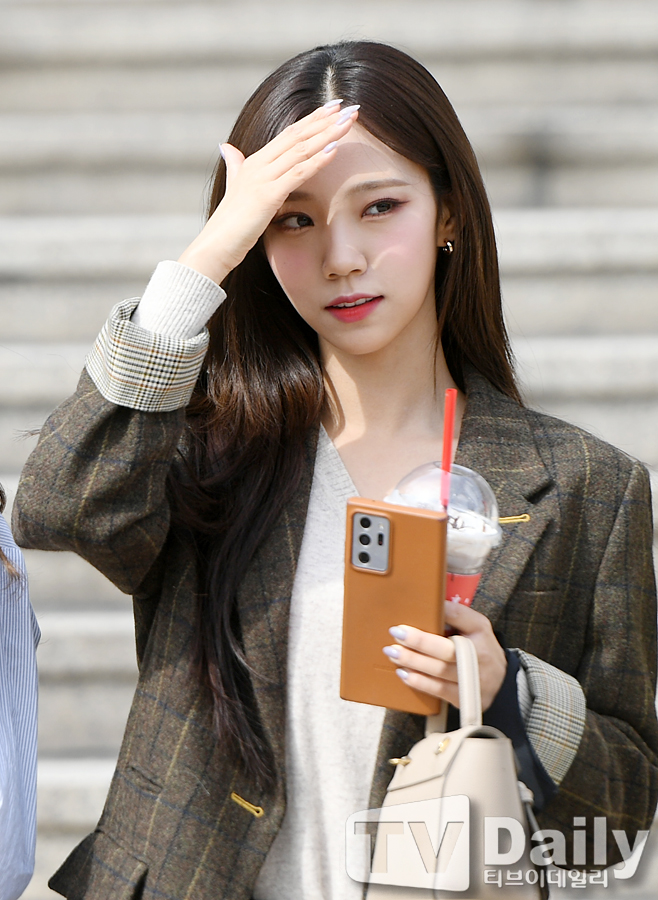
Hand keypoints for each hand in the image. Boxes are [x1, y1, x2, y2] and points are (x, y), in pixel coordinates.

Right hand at [178, 102, 359, 284]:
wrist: (216, 245)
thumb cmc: (229, 223)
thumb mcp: (234, 187)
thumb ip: (235, 165)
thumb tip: (226, 146)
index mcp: (255, 161)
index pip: (289, 133)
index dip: (312, 119)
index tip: (333, 107)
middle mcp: (259, 164)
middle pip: (297, 135)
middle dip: (325, 120)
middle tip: (349, 106)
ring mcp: (263, 178)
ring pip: (301, 150)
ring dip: (327, 134)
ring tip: (348, 120)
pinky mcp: (268, 196)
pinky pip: (297, 174)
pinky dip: (317, 160)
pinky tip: (335, 149)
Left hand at [383, 602, 506, 710]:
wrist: (501, 683)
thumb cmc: (483, 648)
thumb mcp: (477, 626)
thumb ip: (457, 614)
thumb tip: (433, 603)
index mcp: (479, 634)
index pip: (459, 620)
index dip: (438, 615)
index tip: (415, 612)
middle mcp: (476, 658)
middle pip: (445, 651)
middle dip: (418, 642)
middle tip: (395, 634)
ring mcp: (469, 680)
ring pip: (438, 671)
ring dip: (412, 662)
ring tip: (392, 652)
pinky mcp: (461, 697)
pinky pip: (437, 690)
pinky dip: (418, 681)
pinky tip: (403, 672)